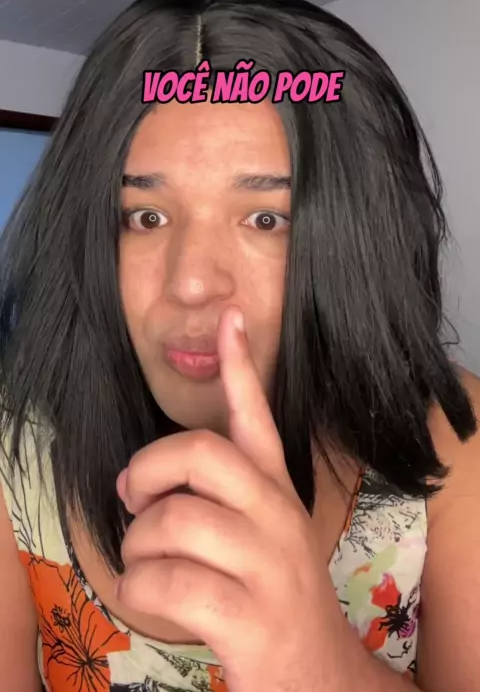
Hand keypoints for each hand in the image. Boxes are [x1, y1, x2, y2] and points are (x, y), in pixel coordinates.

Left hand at [116, 306, 334, 691]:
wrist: (318, 676)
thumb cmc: (272, 595)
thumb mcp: (259, 533)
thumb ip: (221, 494)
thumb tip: (148, 473)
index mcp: (277, 490)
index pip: (258, 416)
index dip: (240, 365)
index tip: (229, 316)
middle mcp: (277, 516)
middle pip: (200, 454)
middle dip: (147, 471)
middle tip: (133, 497)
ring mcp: (267, 565)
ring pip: (172, 521)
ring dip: (136, 546)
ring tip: (144, 564)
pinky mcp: (249, 617)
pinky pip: (167, 583)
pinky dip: (139, 589)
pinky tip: (149, 598)